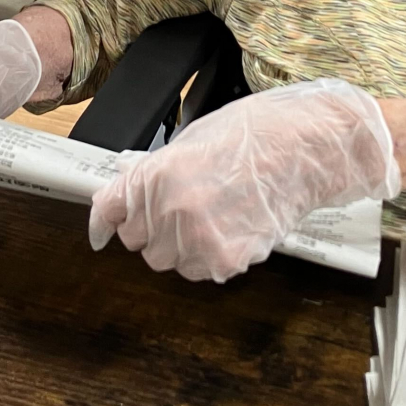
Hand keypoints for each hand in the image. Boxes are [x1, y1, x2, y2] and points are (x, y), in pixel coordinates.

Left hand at [87, 79, 400, 282]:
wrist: (304, 149)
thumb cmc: (255, 134)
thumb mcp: (191, 140)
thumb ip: (154, 171)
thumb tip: (129, 187)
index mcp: (157, 172)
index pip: (110, 209)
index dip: (104, 222)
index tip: (102, 233)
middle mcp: (171, 208)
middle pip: (138, 241)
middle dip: (152, 228)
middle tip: (181, 209)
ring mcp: (198, 237)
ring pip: (167, 261)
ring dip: (180, 246)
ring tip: (212, 217)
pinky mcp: (225, 259)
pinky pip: (200, 271)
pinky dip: (208, 258)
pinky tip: (229, 229)